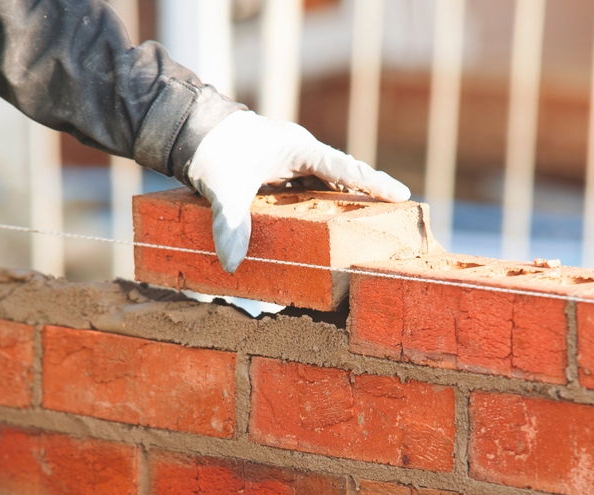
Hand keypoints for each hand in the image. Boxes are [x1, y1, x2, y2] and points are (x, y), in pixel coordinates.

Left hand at [187, 110, 411, 272]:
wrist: (193, 132)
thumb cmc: (213, 152)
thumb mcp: (223, 189)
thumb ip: (230, 225)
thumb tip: (232, 264)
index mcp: (297, 148)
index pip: (343, 166)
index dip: (372, 181)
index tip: (400, 194)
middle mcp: (301, 154)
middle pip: (343, 176)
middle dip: (369, 193)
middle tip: (400, 214)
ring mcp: (292, 165)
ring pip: (328, 185)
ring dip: (347, 203)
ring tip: (375, 225)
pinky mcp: (281, 176)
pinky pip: (310, 192)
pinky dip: (323, 207)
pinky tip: (333, 227)